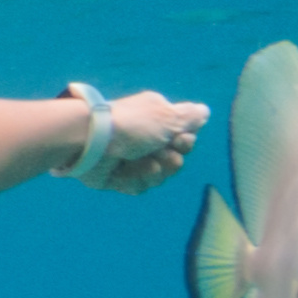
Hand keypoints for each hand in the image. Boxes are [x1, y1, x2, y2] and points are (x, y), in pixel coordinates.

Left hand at [89, 90, 206, 192]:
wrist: (93, 142)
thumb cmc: (134, 125)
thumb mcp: (168, 116)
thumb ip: (189, 116)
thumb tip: (205, 111)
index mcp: (156, 119)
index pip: (183, 137)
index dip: (186, 143)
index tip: (181, 140)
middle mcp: (145, 138)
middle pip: (173, 160)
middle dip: (171, 161)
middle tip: (162, 155)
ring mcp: (130, 158)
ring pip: (156, 176)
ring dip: (153, 172)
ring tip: (143, 163)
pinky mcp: (117, 177)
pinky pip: (137, 186)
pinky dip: (133, 180)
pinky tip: (124, 172)